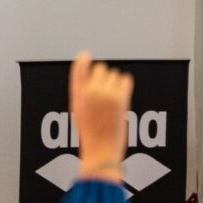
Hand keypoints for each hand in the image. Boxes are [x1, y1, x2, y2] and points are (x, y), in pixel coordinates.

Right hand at [70, 52, 133, 181]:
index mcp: (76, 94)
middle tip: (106, 93)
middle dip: (104, 77)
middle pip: (101, 68)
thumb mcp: (80, 111)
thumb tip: (94, 80)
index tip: (86, 54)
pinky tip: (123, 93)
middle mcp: (89, 90)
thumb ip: (83, 94)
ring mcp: (105, 93)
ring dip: (115, 82)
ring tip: (112, 100)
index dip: (83, 60)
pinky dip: (126, 84)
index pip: (78, 69)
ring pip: (114, 74)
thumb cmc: (91, 135)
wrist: (101, 149)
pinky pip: (126, 79)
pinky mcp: (120, 97)